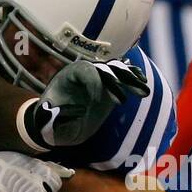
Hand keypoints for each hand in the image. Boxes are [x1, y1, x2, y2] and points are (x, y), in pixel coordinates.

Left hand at [24, 59, 149, 148]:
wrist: (58, 122)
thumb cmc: (50, 122)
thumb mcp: (46, 121)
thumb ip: (50, 117)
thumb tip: (58, 113)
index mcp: (68, 76)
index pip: (86, 70)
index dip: (93, 83)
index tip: (96, 102)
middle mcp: (85, 73)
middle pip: (105, 69)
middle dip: (116, 81)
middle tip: (123, 100)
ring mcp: (99, 79)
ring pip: (117, 72)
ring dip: (131, 80)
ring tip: (144, 91)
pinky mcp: (110, 88)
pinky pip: (124, 78)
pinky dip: (134, 80)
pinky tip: (144, 86)